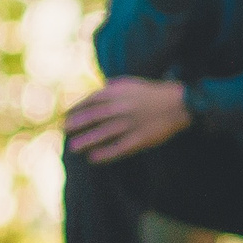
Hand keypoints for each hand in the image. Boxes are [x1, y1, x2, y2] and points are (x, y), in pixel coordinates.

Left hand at [65, 78, 191, 162]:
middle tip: (65, 131)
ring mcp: (130, 124)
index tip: (66, 116)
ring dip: (86, 141)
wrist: (178, 104)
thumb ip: (110, 87)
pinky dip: (105, 154)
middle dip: (76, 124)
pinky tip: (93, 158)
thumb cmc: (150, 93)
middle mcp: (121, 108)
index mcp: (117, 93)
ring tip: (73, 147)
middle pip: (93, 117)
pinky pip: (119, 148)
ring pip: (103, 134)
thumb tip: (93, 94)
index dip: (76, 109)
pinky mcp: (140, 139)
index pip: (90, 101)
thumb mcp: (129, 83)